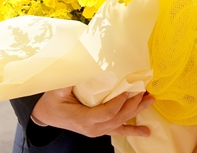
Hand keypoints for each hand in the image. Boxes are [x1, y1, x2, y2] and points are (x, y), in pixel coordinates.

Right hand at [31, 87, 153, 138]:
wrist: (47, 114)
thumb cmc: (52, 101)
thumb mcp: (57, 90)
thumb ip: (69, 80)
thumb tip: (84, 65)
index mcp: (83, 119)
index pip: (106, 113)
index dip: (119, 102)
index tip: (128, 89)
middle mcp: (92, 128)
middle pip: (118, 118)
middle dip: (133, 104)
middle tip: (144, 91)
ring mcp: (97, 130)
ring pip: (121, 123)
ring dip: (137, 112)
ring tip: (150, 101)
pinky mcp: (100, 129)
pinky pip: (118, 130)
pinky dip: (133, 130)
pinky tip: (146, 132)